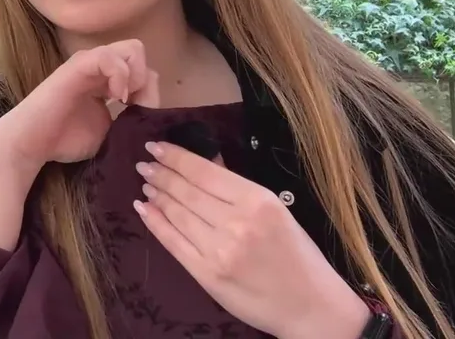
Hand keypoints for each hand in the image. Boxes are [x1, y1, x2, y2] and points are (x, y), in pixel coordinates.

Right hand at [0, 39, 158, 168]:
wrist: (31, 143)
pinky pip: (110, 56)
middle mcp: (99, 67)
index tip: (139, 115)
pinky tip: (116, 98)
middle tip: (132, 103)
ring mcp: (88, 63)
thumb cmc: (65, 139)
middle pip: (138, 52)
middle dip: (144, 78)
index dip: (149, 92)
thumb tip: (152, 110)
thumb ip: (131, 119)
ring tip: (123, 100)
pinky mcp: (78, 65)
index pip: (142, 71)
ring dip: (136, 75)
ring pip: (131, 49)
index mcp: (106, 81)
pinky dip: (121, 75)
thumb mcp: (110, 131)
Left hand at [134, 141, 369, 338]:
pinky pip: (173, 243)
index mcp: (258, 201)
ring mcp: (219, 251)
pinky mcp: (207, 275)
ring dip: (157, 196)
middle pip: (187, 192)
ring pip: (177, 214)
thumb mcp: (278, 212)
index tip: (155, 146)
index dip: (176, 157)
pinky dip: (154, 223)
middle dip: (161, 174)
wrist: (311, 307)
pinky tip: (144, 209)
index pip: (205, 172)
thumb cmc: (298, 256)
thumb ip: (239, 189)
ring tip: (146, 183)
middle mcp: (236, 223)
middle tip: (143, 164)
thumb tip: (207, 161)